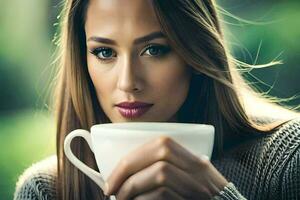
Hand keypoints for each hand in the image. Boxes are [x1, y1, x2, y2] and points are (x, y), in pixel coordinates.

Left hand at [104, 136, 227, 199]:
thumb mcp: (186, 185)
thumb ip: (166, 174)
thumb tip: (124, 172)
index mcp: (195, 163)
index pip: (163, 144)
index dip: (134, 156)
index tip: (114, 174)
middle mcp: (200, 172)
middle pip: (161, 154)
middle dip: (128, 169)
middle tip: (110, 188)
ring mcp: (199, 187)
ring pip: (161, 174)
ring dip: (133, 188)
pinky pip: (163, 195)